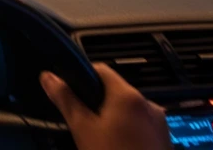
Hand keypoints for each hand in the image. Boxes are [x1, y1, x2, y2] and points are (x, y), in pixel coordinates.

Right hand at [41, 64, 171, 149]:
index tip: (70, 93)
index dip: (82, 77)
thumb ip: (66, 100)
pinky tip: (117, 147)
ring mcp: (160, 123)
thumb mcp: (83, 129)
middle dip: (98, 104)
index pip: (101, 70)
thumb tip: (48, 77)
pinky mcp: (163, 140)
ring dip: (113, 119)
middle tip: (83, 123)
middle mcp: (149, 104)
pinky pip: (140, 126)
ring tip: (100, 140)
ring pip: (127, 111)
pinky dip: (127, 132)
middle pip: (115, 92)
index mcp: (128, 96)